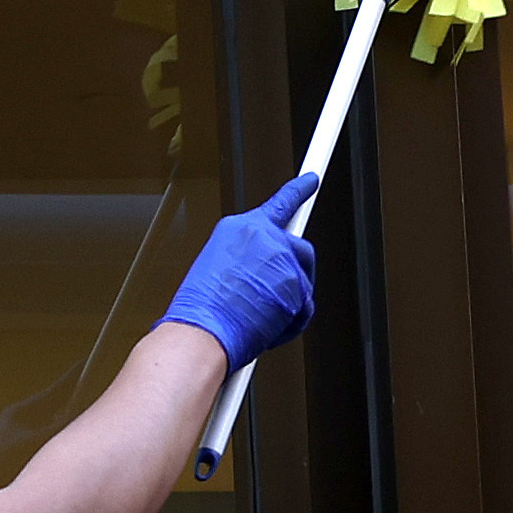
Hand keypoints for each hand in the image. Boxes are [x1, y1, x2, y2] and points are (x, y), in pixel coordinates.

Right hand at [161, 173, 320, 365]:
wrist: (201, 331)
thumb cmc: (201, 311)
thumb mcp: (217, 272)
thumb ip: (247, 264)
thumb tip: (262, 277)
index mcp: (237, 229)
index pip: (278, 203)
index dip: (298, 190)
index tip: (310, 180)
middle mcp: (261, 235)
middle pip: (298, 248)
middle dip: (295, 274)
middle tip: (280, 297)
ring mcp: (280, 256)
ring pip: (303, 281)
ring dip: (289, 303)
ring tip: (260, 318)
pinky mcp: (294, 280)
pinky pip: (305, 306)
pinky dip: (292, 322)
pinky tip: (268, 328)